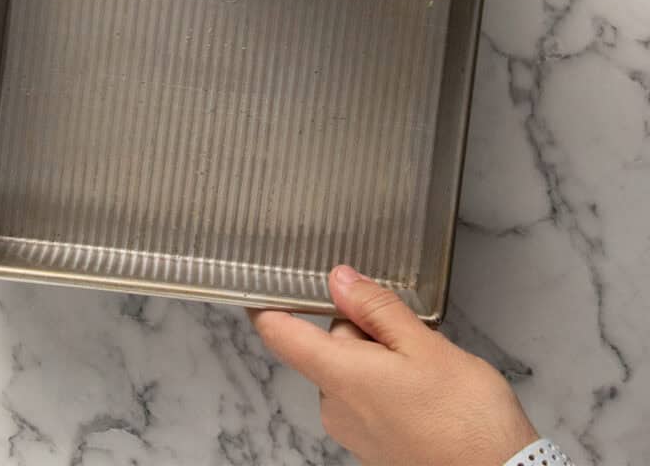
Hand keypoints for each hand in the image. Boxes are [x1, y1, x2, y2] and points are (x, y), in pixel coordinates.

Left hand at [251, 266, 536, 465]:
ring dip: (378, 357)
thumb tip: (340, 279)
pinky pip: (367, 396)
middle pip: (328, 347)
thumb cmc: (466, 418)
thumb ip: (376, 308)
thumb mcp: (424, 345)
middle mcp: (336, 408)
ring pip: (351, 370)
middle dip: (360, 329)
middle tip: (406, 331)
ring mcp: (354, 431)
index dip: (265, 306)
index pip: (281, 336)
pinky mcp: (374, 445)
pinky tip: (426, 389)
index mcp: (340, 377)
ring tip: (425, 365)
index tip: (259, 285)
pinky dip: (388, 382)